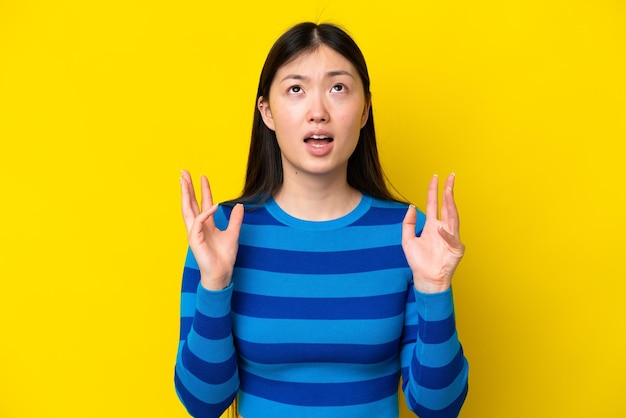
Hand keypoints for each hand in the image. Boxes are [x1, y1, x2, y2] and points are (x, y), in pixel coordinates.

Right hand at [180, 170, 243, 289]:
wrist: (222, 273)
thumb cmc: (224, 257)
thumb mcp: (233, 234)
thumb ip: (235, 220)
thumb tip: (239, 206)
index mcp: (206, 225)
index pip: (202, 203)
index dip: (203, 190)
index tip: (202, 176)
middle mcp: (198, 227)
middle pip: (190, 203)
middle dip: (187, 187)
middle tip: (183, 172)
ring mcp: (194, 232)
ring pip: (187, 209)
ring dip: (186, 194)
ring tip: (184, 181)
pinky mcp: (194, 240)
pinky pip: (199, 222)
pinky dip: (205, 213)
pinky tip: (214, 205)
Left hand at [402, 173, 464, 293]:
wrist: (425, 279)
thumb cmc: (418, 262)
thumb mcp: (408, 240)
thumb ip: (408, 223)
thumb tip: (411, 207)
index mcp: (432, 226)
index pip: (433, 204)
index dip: (434, 191)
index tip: (435, 177)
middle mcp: (443, 229)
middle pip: (447, 206)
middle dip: (448, 191)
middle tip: (450, 177)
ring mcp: (451, 238)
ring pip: (452, 217)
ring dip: (451, 204)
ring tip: (448, 191)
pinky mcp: (456, 249)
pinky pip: (452, 239)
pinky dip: (446, 234)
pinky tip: (440, 228)